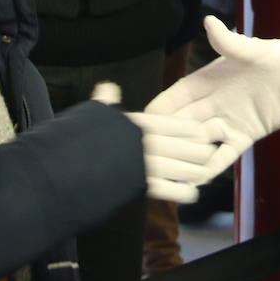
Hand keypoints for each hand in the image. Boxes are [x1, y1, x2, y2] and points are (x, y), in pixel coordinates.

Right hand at [89, 82, 220, 204]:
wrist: (71, 167)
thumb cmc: (84, 138)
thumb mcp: (98, 114)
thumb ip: (107, 100)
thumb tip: (107, 86)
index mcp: (144, 124)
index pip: (181, 124)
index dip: (193, 131)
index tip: (201, 134)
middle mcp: (150, 143)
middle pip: (190, 147)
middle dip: (201, 152)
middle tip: (208, 155)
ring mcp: (150, 166)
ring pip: (187, 169)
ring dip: (196, 173)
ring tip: (201, 175)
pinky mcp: (146, 187)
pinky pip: (175, 191)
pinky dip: (185, 193)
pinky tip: (189, 194)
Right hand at [144, 17, 279, 182]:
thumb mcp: (255, 50)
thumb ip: (230, 43)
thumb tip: (210, 22)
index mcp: (210, 79)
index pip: (177, 95)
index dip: (160, 108)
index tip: (141, 120)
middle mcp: (214, 102)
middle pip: (183, 121)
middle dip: (165, 136)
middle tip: (145, 153)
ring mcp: (229, 120)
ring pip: (199, 140)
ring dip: (185, 154)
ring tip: (166, 172)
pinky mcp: (246, 135)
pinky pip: (224, 154)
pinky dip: (211, 166)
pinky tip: (195, 180)